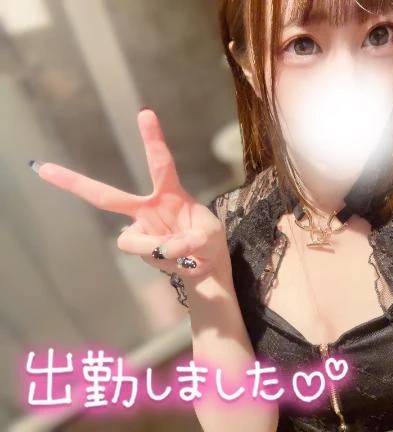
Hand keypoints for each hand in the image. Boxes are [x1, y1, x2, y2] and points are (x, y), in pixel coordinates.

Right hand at [33, 108, 227, 281]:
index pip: (161, 163)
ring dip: (158, 246)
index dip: (152, 139)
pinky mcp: (140, 249)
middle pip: (107, 196)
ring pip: (131, 238)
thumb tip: (167, 247)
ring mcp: (141, 230)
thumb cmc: (207, 242)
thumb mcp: (209, 237)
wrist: (207, 268)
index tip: (145, 113)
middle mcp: (149, 208)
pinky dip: (164, 257)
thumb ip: (192, 239)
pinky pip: (143, 253)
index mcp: (170, 194)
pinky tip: (182, 261)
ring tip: (186, 252)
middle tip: (44, 170)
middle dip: (75, 183)